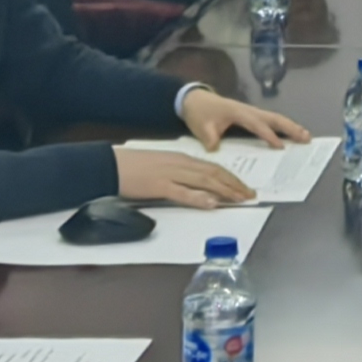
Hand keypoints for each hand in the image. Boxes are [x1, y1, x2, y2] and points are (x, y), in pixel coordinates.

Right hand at [117, 142, 256, 206]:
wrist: (111, 164)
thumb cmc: (134, 167)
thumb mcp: (162, 166)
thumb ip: (180, 174)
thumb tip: (198, 186)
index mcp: (181, 158)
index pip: (213, 167)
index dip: (231, 178)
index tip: (244, 187)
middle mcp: (180, 163)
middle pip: (214, 173)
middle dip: (234, 185)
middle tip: (250, 195)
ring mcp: (170, 174)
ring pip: (204, 181)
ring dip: (224, 191)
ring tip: (240, 199)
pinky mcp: (158, 185)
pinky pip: (182, 192)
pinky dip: (199, 198)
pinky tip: (211, 203)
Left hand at [175, 89, 311, 150]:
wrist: (193, 100)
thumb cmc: (199, 113)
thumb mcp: (201, 127)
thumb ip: (210, 139)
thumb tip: (217, 150)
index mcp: (238, 112)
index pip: (257, 124)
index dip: (269, 135)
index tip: (281, 146)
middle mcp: (248, 110)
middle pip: (273, 118)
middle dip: (290, 127)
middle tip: (306, 138)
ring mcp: (251, 112)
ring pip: (275, 118)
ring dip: (290, 126)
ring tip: (306, 136)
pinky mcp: (250, 115)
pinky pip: (269, 120)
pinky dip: (282, 126)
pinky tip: (291, 134)